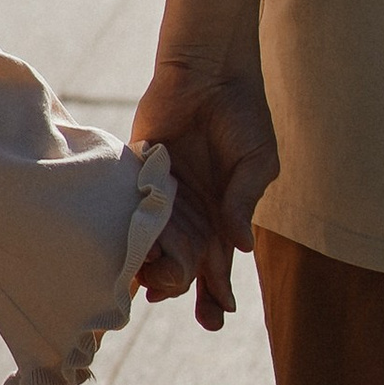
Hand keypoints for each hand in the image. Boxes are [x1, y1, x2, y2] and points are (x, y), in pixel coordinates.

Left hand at [132, 56, 279, 331]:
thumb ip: (246, 200)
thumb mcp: (257, 159)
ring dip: (152, 267)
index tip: (216, 315)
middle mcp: (193, 212)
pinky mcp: (139, 173)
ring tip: (150, 288)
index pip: (219, 265)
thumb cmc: (242, 113)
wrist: (208, 69)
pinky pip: (132, 209)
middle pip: (184, 264)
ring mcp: (165, 194)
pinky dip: (128, 232)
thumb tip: (242, 246)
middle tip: (175, 298)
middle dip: (181, 289)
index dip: (217, 293)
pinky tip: (125, 253)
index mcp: (224, 215)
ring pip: (156, 245)